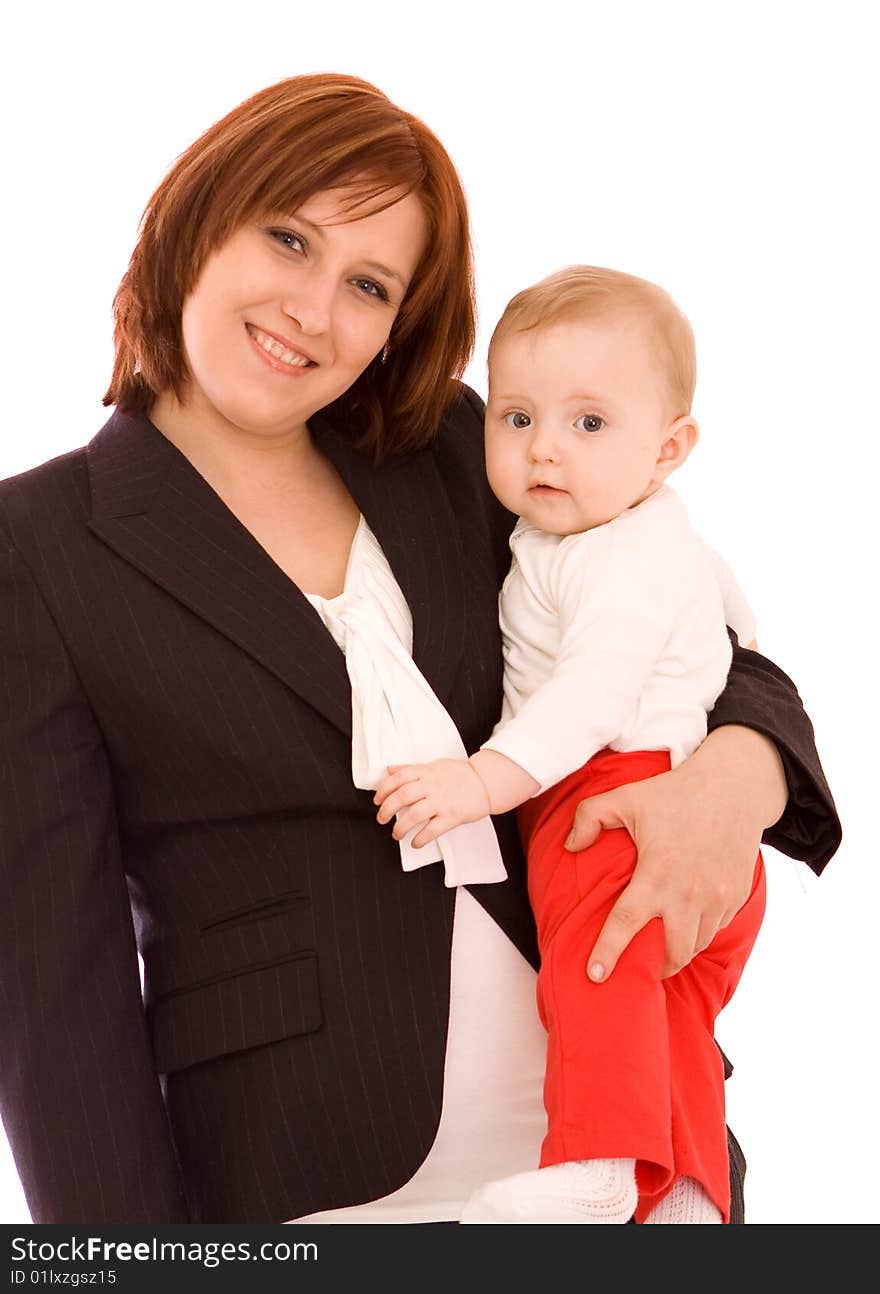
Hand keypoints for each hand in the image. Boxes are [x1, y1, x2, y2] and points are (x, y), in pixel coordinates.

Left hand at [374, 759, 490, 847]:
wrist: (486, 782)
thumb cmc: (461, 774)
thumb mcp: (435, 765)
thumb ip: (412, 769)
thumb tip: (390, 770)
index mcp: (427, 772)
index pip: (398, 778)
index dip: (383, 789)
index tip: (377, 800)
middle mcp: (432, 786)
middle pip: (402, 796)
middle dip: (386, 809)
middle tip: (381, 818)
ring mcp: (442, 802)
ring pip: (414, 815)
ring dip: (400, 827)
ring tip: (396, 834)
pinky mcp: (452, 816)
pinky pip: (432, 830)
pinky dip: (420, 839)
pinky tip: (415, 843)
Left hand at [565, 727, 785, 980]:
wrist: (734, 785)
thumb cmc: (676, 792)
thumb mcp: (625, 797)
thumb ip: (589, 818)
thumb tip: (570, 846)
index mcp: (656, 875)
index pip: (626, 925)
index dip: (608, 953)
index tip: (595, 976)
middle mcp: (688, 894)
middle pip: (672, 954)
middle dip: (657, 968)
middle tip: (643, 968)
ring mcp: (717, 898)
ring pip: (698, 944)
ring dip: (681, 951)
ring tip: (666, 948)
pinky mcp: (736, 895)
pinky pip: (718, 927)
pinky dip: (703, 932)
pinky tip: (691, 923)